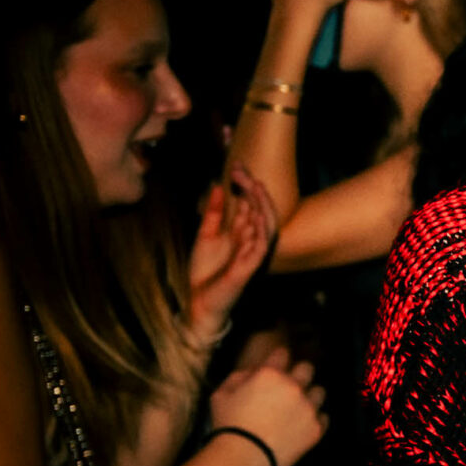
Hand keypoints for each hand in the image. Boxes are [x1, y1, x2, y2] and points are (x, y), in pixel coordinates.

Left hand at [187, 170, 276, 341]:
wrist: (198, 300)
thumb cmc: (205, 272)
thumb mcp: (205, 235)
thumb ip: (212, 212)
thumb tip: (217, 185)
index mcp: (243, 232)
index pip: (250, 203)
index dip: (245, 184)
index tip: (236, 166)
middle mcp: (251, 241)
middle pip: (260, 210)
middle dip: (253, 190)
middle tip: (242, 172)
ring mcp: (252, 254)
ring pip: (266, 226)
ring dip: (263, 206)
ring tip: (255, 187)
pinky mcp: (249, 268)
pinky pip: (260, 247)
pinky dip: (260, 231)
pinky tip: (255, 215)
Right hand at [206, 352, 327, 465]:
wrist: (242, 457)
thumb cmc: (228, 425)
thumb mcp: (221, 394)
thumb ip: (239, 377)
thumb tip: (254, 372)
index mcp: (270, 374)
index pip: (282, 354)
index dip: (279, 357)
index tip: (279, 362)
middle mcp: (293, 387)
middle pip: (307, 368)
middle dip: (299, 373)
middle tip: (291, 385)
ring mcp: (307, 407)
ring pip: (319, 392)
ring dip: (309, 396)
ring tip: (298, 407)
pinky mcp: (316, 427)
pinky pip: (323, 417)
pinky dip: (314, 419)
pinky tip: (303, 424)